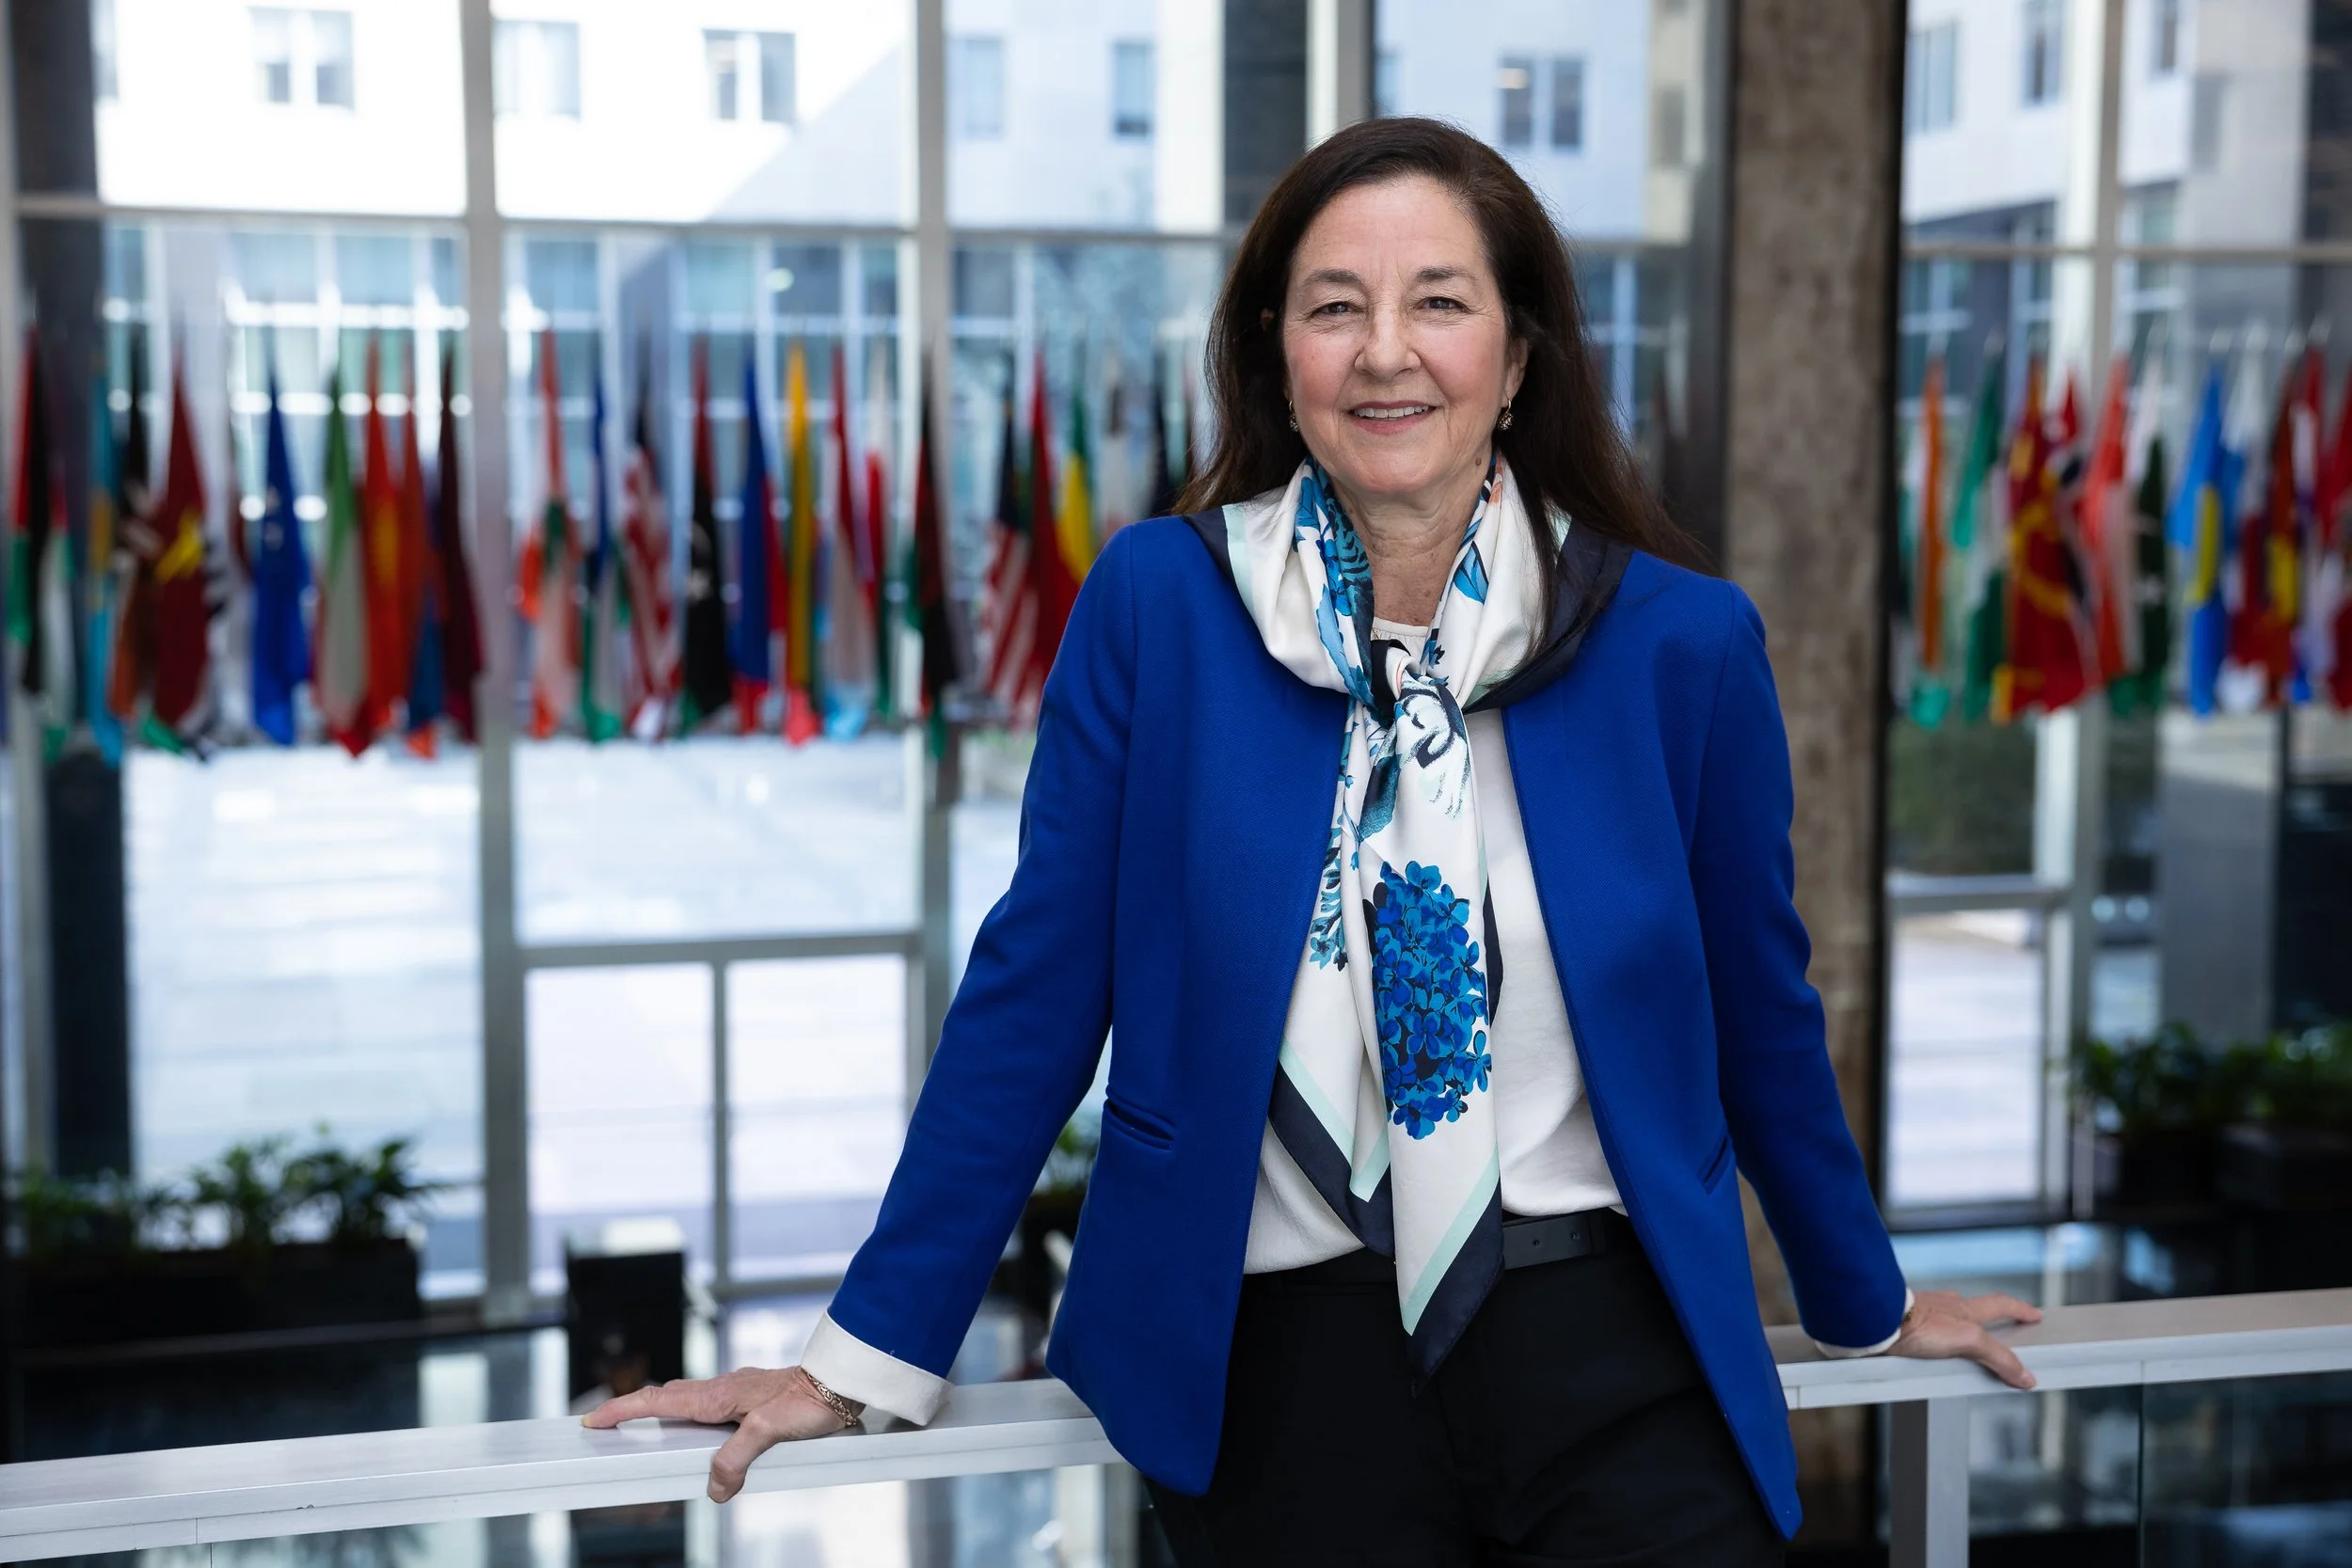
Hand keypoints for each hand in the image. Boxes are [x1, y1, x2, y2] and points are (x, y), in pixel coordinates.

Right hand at [582, 1367, 860, 1501]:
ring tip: (644, 1433)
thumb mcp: (770, 1432)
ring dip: (661, 1414)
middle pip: (665, 1398)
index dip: (623, 1409)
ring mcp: (735, 1393)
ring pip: (687, 1401)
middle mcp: (721, 1390)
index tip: (595, 1418)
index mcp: (717, 1395)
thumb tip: (714, 1487)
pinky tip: (699, 1438)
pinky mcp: (749, 1400)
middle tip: (608, 1425)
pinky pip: (708, 1408)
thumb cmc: (809, 1400)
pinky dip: (690, 1420)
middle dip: (633, 1409)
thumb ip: (737, 1458)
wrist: (839, 1383)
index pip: (657, 1400)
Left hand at [1890, 1290, 2043, 1389]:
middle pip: (1974, 1314)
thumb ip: (1998, 1357)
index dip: (2020, 1309)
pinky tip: (1931, 1362)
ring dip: (1959, 1339)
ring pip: (1949, 1326)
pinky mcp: (1906, 1330)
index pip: (2001, 1304)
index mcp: (1965, 1307)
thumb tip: (2025, 1375)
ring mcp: (1924, 1316)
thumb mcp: (1968, 1340)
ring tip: (1964, 1362)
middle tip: (1999, 1340)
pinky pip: (1926, 1340)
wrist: (1876, 1322)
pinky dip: (1934, 1349)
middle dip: (1988, 1326)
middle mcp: (1945, 1307)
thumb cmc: (1918, 1322)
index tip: (2033, 1314)